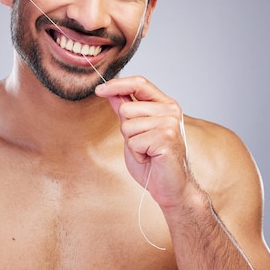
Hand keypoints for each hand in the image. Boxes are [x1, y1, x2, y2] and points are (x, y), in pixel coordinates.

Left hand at [95, 76, 193, 207]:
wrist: (169, 187)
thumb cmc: (152, 161)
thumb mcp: (134, 132)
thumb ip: (125, 110)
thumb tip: (111, 92)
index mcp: (164, 105)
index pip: (139, 83)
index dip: (117, 84)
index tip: (99, 90)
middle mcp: (170, 110)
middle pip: (126, 108)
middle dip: (126, 130)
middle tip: (142, 145)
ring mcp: (169, 123)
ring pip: (127, 126)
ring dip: (132, 144)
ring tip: (147, 152)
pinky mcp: (166, 138)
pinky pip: (133, 141)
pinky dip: (136, 154)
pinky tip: (150, 158)